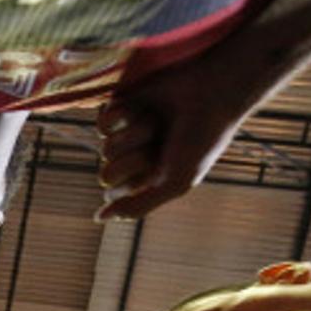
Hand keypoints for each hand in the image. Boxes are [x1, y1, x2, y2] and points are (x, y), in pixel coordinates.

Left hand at [94, 48, 259, 221]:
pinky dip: (122, 117)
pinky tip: (143, 108)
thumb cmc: (199, 140)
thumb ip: (139, 206)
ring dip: (135, 135)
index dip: (132, 183)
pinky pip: (101, 124)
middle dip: (133, 160)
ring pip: (106, 148)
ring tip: (158, 122)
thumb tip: (100, 218)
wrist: (210, 92)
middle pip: (106, 174)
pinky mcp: (122, 109)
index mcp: (148, 182)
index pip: (114, 194)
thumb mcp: (175, 182)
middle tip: (159, 143)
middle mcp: (135, 161)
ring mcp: (127, 135)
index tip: (157, 169)